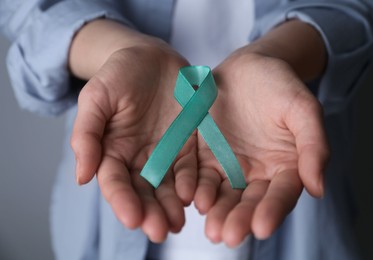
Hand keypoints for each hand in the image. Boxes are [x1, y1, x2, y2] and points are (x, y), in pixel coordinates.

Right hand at [70, 43, 196, 241]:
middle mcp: (139, 158)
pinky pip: (192, 168)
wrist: (151, 57)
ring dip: (172, 207)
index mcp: (113, 151)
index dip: (122, 201)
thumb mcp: (96, 97)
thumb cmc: (119, 74)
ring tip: (178, 223)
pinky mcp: (189, 144)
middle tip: (160, 231)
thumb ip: (87, 134)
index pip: (116, 183)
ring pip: (168, 187)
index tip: (131, 219)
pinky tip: (195, 197)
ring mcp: (166, 153)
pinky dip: (193, 184)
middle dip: (151, 212)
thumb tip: (81, 177)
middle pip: (144, 192)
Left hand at [194, 52, 328, 246]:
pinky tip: (192, 199)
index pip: (280, 194)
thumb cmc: (281, 86)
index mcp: (285, 166)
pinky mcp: (205, 156)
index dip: (272, 210)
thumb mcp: (303, 110)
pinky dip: (196, 188)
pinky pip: (200, 175)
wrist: (249, 67)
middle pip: (249, 201)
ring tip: (211, 227)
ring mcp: (229, 166)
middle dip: (239, 219)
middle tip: (229, 236)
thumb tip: (318, 188)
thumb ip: (313, 146)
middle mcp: (257, 173)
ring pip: (223, 194)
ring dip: (217, 212)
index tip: (261, 227)